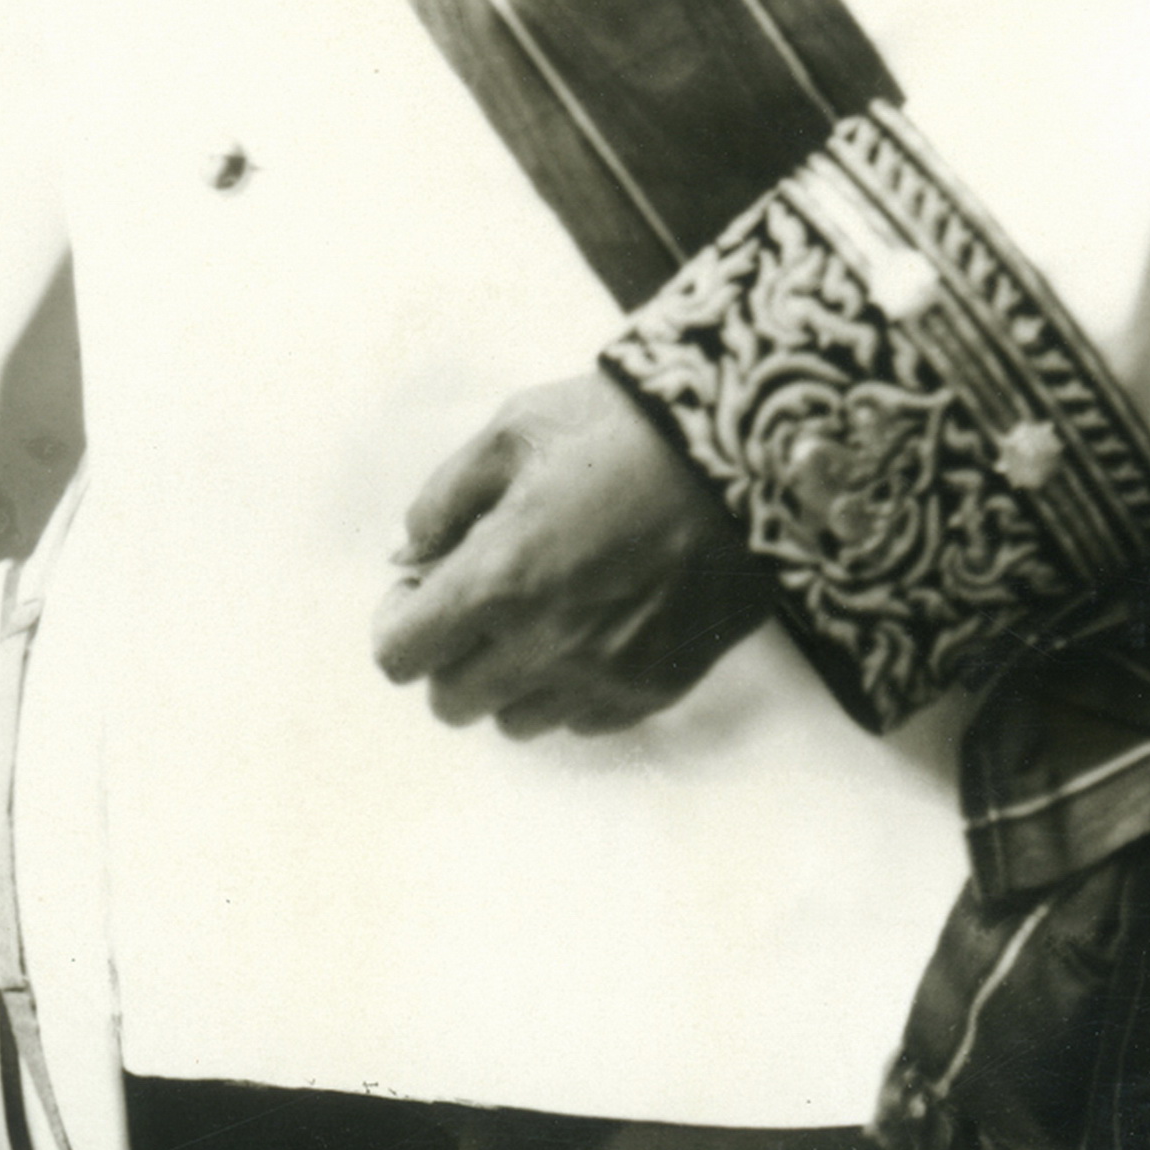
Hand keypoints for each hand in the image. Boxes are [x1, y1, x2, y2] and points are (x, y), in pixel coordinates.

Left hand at [372, 369, 766, 738]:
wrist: (748, 451)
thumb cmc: (626, 428)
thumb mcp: (516, 430)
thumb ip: (445, 498)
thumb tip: (412, 550)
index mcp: (498, 579)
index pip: (401, 656)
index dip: (400, 621)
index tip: (423, 589)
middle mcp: (543, 645)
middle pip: (451, 702)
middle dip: (450, 653)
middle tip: (479, 600)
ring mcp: (602, 676)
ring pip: (515, 721)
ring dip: (510, 677)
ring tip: (542, 614)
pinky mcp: (654, 689)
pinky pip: (581, 720)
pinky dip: (571, 686)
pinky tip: (594, 625)